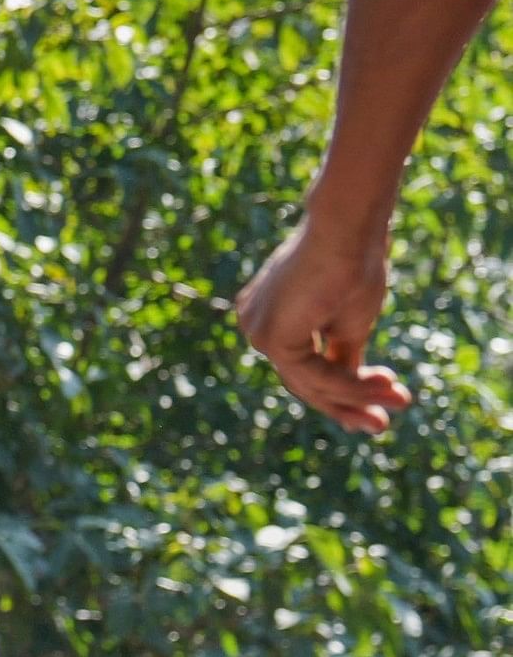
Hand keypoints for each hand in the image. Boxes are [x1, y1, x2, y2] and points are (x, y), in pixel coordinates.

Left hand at [236, 214, 410, 434]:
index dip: (343, 388)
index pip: (303, 365)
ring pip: (310, 382)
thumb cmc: (354, 264)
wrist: (349, 231)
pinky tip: (384, 386)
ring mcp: (257, 331)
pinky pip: (312, 374)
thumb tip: (351, 387)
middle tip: (383, 426)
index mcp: (269, 316)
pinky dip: (349, 384)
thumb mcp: (350, 321)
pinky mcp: (270, 337)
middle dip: (348, 404)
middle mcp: (255, 324)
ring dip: (358, 396)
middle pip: (302, 380)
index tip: (384, 395)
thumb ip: (342, 356)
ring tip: (402, 401)